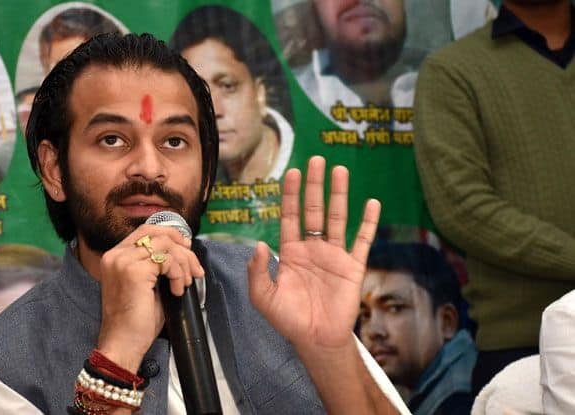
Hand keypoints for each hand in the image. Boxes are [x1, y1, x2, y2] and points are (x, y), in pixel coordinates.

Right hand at [95, 224, 204, 371]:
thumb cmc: (136, 320)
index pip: (146, 230)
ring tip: (184, 284)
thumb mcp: (149, 284)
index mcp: (116, 256)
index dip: (171, 235)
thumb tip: (182, 248)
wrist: (123, 343)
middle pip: (157, 233)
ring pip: (165, 245)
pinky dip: (177, 273)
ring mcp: (123, 261)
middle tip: (195, 270)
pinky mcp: (134, 271)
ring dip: (182, 264)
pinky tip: (176, 290)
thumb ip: (158, 264)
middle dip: (182, 249)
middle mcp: (116, 255)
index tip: (187, 249)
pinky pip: (167, 260)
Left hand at [248, 156, 379, 352]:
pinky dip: (368, 223)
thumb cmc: (289, 319)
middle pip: (314, 210)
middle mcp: (313, 248)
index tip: (291, 173)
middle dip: (314, 186)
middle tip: (316, 160)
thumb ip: (257, 272)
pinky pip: (362, 240)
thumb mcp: (263, 297)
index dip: (290, 195)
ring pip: (338, 218)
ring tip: (340, 171)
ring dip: (339, 195)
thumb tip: (258, 243)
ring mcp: (334, 255)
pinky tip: (372, 203)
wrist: (316, 339)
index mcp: (290, 252)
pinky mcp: (353, 266)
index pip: (290, 216)